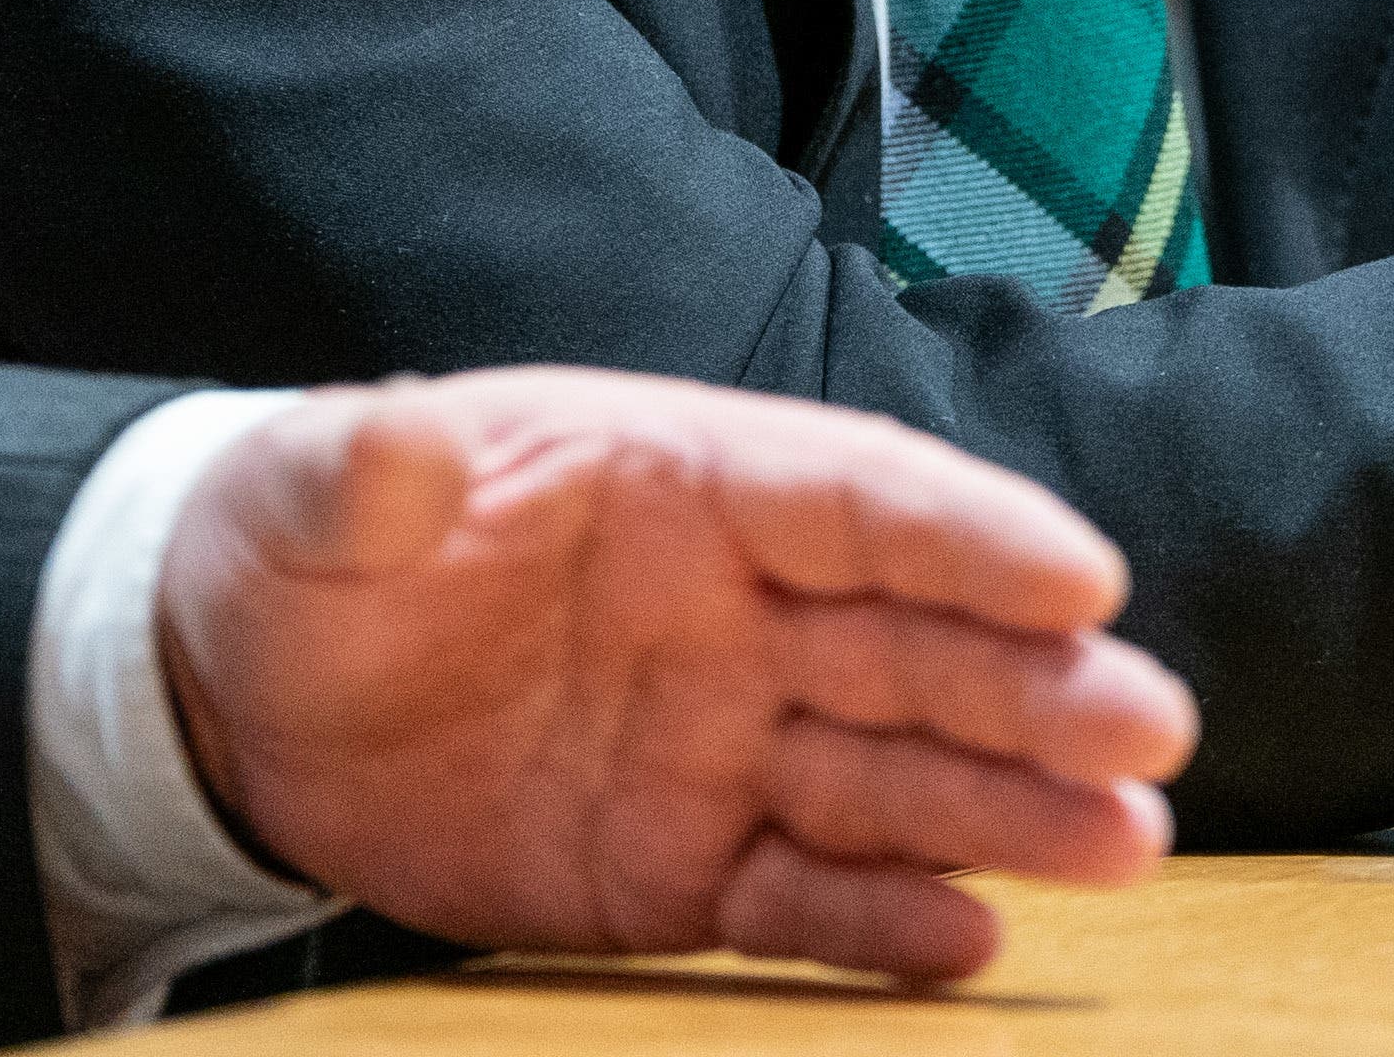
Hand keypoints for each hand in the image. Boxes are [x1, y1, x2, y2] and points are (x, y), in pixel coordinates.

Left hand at [155, 366, 1196, 984]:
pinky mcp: (681, 868)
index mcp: (678, 484)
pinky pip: (801, 901)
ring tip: (1123, 844)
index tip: (1083, 574)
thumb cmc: (308, 554)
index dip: (969, 534)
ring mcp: (721, 744)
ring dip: (1008, 808)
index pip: (854, 499)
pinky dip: (884, 925)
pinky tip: (971, 945)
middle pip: (915, 642)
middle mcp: (734, 613)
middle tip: (1150, 730)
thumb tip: (390, 448)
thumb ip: (362, 476)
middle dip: (1035, 684)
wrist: (243, 695)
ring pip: (893, 774)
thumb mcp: (307, 494)